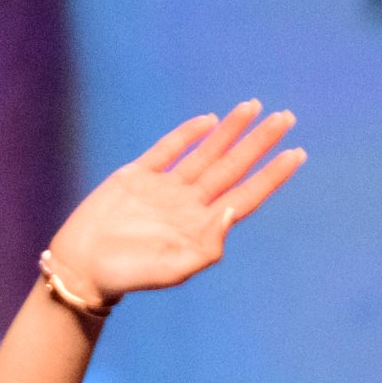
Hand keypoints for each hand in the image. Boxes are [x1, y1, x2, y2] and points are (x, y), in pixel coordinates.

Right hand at [44, 100, 305, 304]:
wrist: (83, 267)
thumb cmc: (131, 276)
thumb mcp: (174, 269)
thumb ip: (208, 245)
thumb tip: (234, 210)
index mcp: (203, 227)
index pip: (247, 194)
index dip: (273, 174)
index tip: (297, 153)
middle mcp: (190, 203)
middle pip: (233, 166)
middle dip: (259, 142)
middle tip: (287, 117)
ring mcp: (166, 188)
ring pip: (206, 152)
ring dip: (231, 130)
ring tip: (254, 106)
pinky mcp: (138, 175)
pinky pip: (168, 149)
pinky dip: (188, 134)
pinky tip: (210, 120)